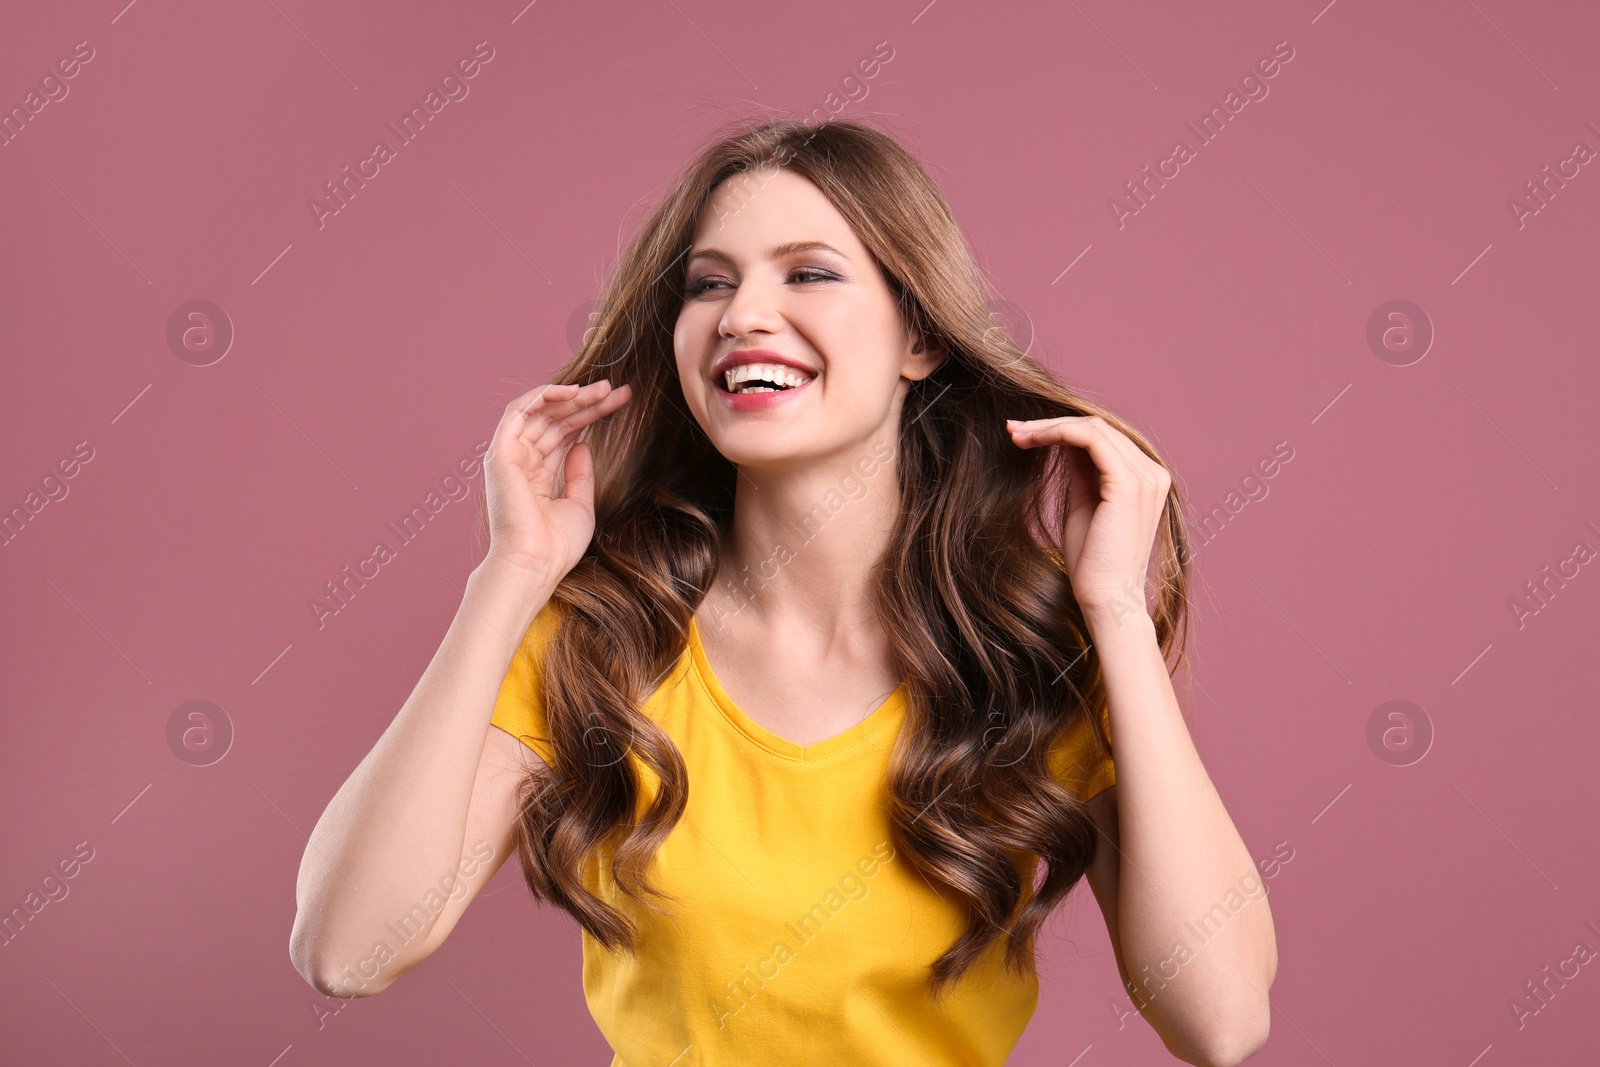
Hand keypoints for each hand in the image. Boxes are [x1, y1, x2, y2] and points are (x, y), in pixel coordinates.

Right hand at [484, 379, 631, 578]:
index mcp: (536, 476)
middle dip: (587, 402)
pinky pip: (519, 411)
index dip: (591, 415)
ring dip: (572, 396)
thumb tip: (582, 445)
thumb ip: (580, 473)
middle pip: (557, 420)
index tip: (620, 403)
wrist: (536, 562)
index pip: (565, 434)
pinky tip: (573, 391)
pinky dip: (544, 396)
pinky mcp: (501, 452)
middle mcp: (521, 462)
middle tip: (617, 390)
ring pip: (542, 412)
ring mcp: (509, 456)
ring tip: (604, 389)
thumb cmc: (557, 544)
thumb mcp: (579, 503)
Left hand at [1006, 414, 1170, 624]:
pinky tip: (1031, 440)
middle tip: (1013, 429)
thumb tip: (1065, 441)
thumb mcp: (1084, 503)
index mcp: (1146, 478)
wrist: (1106, 598)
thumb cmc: (1093, 561)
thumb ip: (1082, 470)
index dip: (1063, 429)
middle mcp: (1152, 473)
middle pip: (1098, 427)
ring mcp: (1145, 477)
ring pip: (1093, 428)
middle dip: (1051, 423)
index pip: (1104, 437)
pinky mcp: (1128, 484)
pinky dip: (1057, 433)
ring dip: (1049, 426)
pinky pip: (1090, 439)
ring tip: (1016, 434)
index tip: (1024, 434)